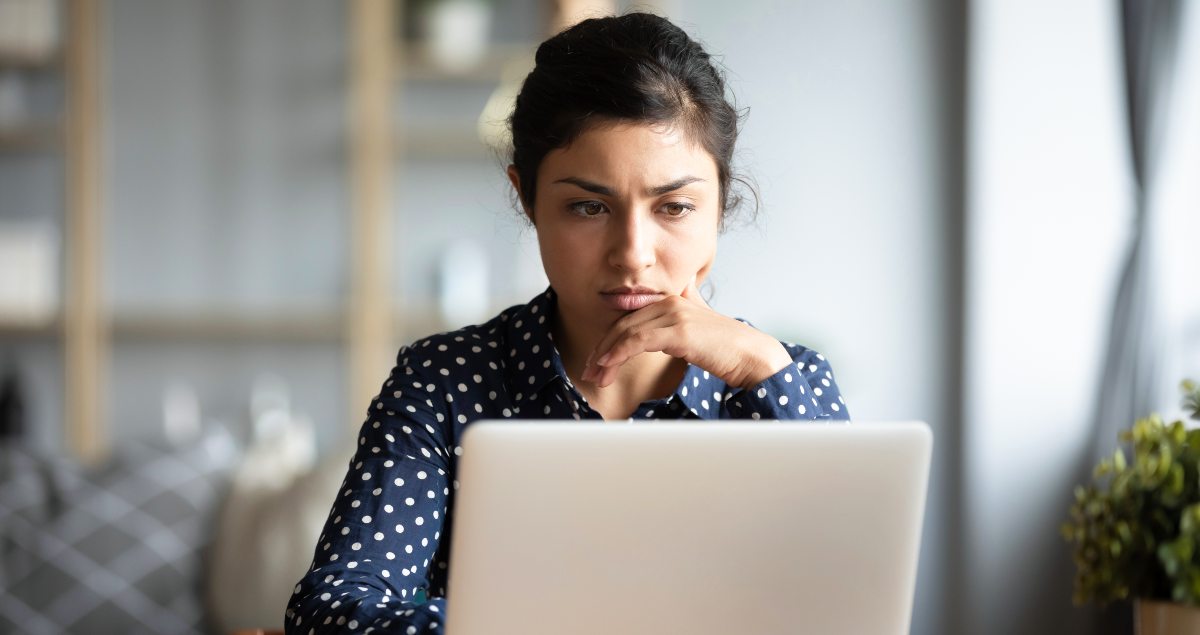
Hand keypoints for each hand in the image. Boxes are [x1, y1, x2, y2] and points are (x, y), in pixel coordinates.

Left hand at [580, 275, 793, 389]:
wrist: (752, 356)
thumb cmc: (726, 347)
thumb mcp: (700, 322)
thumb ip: (688, 305)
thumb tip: (684, 288)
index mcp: (671, 300)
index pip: (628, 319)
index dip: (609, 340)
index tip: (596, 361)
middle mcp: (669, 303)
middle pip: (622, 325)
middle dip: (601, 350)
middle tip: (589, 372)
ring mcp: (674, 315)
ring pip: (626, 333)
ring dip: (605, 357)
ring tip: (596, 377)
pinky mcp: (679, 331)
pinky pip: (637, 340)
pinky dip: (618, 353)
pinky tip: (608, 367)